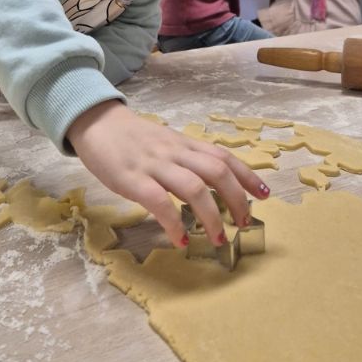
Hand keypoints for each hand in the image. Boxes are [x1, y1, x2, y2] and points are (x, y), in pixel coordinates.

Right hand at [67, 101, 271, 247]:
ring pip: (194, 188)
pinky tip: (179, 239)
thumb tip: (212, 183)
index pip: (225, 157)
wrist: (96, 123)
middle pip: (217, 172)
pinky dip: (173, 222)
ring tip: (218, 239)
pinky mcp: (132, 179)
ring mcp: (155, 165)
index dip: (248, 176)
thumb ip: (187, 159)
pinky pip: (158, 202)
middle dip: (237, 199)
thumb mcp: (167, 143)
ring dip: (211, 216)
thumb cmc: (134, 138)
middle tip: (245, 223)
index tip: (265, 195)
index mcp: (186, 144)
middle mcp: (176, 153)